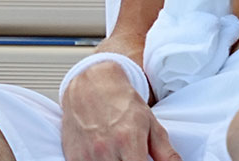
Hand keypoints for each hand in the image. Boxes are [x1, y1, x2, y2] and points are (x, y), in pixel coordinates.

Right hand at [61, 61, 178, 160]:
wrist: (92, 85)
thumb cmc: (121, 102)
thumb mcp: (150, 123)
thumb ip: (165, 152)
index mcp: (128, 141)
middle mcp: (106, 150)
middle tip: (133, 158)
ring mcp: (87, 156)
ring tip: (121, 156)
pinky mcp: (73, 158)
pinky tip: (105, 157)